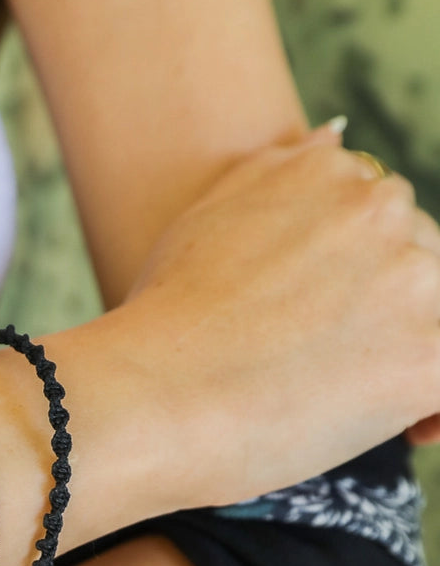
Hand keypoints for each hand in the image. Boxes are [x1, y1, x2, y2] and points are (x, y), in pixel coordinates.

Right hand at [123, 127, 439, 505]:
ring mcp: (412, 278)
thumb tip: (332, 137)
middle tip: (332, 371)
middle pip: (418, 263)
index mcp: (328, 174)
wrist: (154, 392)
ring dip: (411, 354)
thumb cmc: (164, 324)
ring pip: (438, 315)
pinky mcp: (430, 353)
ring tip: (360, 402)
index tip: (338, 319)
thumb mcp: (207, 215)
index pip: (381, 220)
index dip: (364, 278)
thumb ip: (276, 173)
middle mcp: (378, 208)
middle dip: (389, 315)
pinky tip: (409, 429)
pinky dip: (436, 408)